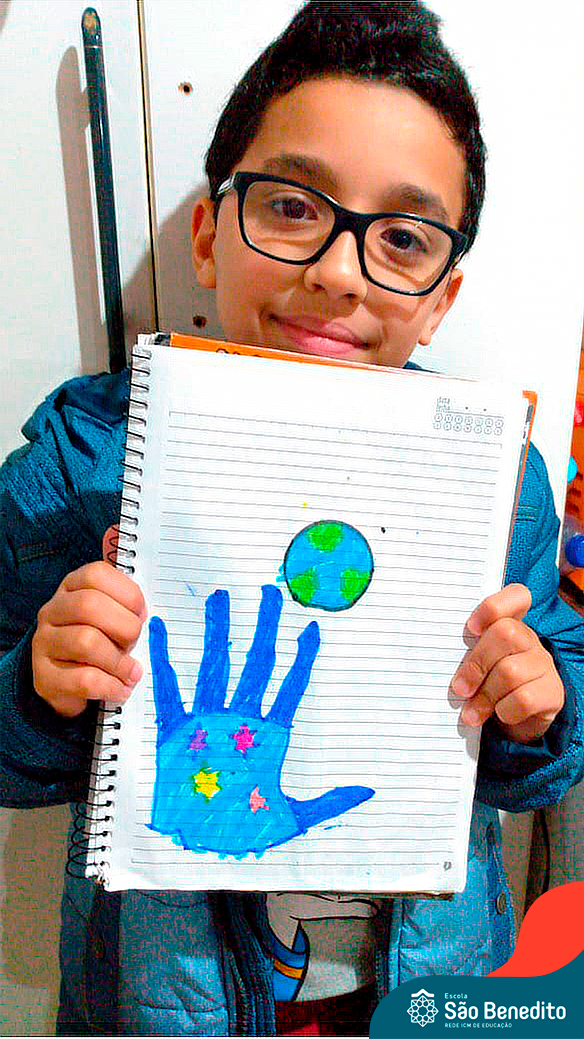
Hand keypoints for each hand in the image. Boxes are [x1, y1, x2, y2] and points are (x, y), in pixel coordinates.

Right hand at [31, 529, 145, 717]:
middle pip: (90, 607)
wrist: (66, 682)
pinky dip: (111, 686)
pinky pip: (82, 679)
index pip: (95, 575)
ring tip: (133, 672)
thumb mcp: (112, 610)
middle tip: (136, 643)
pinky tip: (122, 688)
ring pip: (86, 642)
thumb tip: (118, 528)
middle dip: (124, 627)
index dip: (127, 593)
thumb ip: (120, 580)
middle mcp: (53, 611)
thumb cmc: (99, 638)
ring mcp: (44, 644)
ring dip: (119, 660)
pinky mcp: (45, 678)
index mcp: (72, 587)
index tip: (143, 613)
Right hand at [148, 584, 373, 856]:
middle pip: (255, 664)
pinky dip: (164, 661)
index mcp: (267, 738)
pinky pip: (169, 692)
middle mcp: (239, 722)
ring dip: (218, 633)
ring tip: (220, 598)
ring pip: (216, 668)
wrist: (199, 847)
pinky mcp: (176, 734)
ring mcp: (207, 723)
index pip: (290, 687)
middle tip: (269, 592)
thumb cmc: (242, 829)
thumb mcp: (292, 818)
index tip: (311, 628)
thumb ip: (329, 803)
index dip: (302, 658)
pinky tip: (161, 630)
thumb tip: (367, 792)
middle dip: (263, 627)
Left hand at [450, 584, 564, 743]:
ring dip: (484, 696)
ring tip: (471, 713)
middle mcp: (530, 640)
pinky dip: (505, 710)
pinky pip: (524, 699)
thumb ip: (465, 655)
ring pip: (510, 671)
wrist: (517, 723)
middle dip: (476, 664)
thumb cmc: (488, 686)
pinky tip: (499, 715)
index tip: (470, 628)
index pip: (516, 596)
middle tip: (459, 689)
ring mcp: (544, 665)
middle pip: (505, 633)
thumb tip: (438, 661)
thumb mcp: (477, 666)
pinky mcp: (553, 692)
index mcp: (510, 625)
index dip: (492, 607)